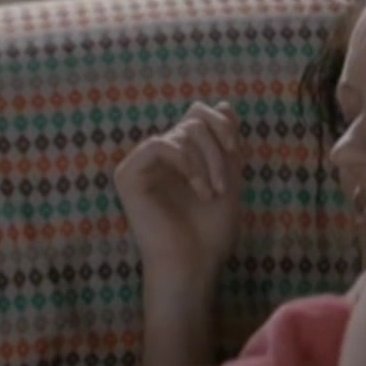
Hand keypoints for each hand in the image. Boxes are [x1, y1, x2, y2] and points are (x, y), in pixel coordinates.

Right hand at [115, 101, 246, 293]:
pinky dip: (185, 162)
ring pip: (182, 132)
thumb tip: (223, 104)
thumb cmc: (212, 229)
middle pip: (194, 120)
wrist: (195, 262)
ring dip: (207, 162)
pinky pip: (158, 144)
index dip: (221, 123)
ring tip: (212, 193)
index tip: (237, 151)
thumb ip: (227, 142)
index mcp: (184, 154)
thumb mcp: (230, 177)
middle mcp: (161, 155)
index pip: (199, 114)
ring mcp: (143, 163)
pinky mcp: (128, 175)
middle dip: (218, 150)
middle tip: (225, 185)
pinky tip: (197, 187)